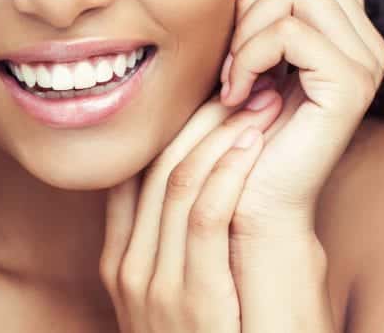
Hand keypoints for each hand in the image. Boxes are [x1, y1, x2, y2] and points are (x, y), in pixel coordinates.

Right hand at [99, 92, 285, 331]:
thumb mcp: (200, 284)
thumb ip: (198, 234)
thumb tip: (227, 163)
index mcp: (124, 259)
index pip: (138, 170)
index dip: (176, 123)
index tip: (218, 90)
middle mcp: (128, 269)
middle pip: (155, 167)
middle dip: (203, 117)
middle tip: (246, 80)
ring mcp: (152, 288)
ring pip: (176, 183)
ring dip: (222, 133)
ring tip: (260, 99)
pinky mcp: (190, 303)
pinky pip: (204, 219)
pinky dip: (228, 173)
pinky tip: (255, 142)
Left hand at [219, 0, 383, 239]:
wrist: (251, 201)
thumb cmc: (238, 125)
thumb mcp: (247, 47)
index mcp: (348, 26)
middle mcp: (368, 40)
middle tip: (231, 49)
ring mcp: (366, 62)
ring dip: (245, 28)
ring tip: (233, 75)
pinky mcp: (349, 86)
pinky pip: (289, 32)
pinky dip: (248, 56)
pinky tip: (236, 92)